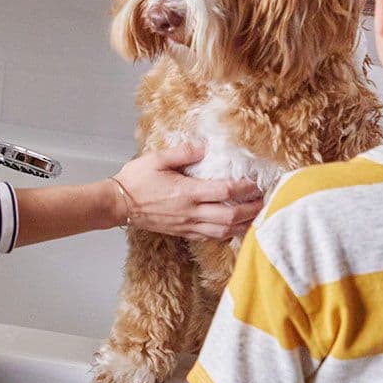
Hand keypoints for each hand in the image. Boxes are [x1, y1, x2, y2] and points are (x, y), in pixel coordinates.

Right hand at [114, 143, 261, 241]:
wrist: (117, 205)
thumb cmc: (135, 180)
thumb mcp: (157, 158)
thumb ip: (183, 152)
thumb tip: (206, 146)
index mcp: (187, 193)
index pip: (225, 191)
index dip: (245, 188)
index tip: (256, 182)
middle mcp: (191, 212)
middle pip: (230, 216)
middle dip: (251, 210)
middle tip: (265, 201)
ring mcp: (187, 225)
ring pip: (223, 230)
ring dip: (243, 224)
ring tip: (256, 216)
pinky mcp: (183, 232)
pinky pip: (210, 236)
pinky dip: (227, 233)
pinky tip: (235, 228)